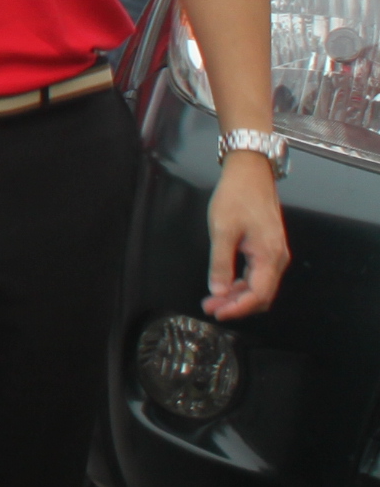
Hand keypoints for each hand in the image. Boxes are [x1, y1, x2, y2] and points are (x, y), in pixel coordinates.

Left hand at [206, 155, 291, 319]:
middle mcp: (277, 258)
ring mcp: (274, 253)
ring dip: (238, 296)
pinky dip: (242, 283)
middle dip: (237, 305)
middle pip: (261, 295)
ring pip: (260, 286)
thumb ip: (221, 263)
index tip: (217, 313)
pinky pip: (258, 274)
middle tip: (210, 307)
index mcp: (269, 256)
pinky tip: (225, 284)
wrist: (251, 173)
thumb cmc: (237, 196)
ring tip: (213, 299)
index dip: (238, 309)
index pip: (258, 295)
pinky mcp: (268, 248)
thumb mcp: (222, 229)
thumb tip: (218, 290)